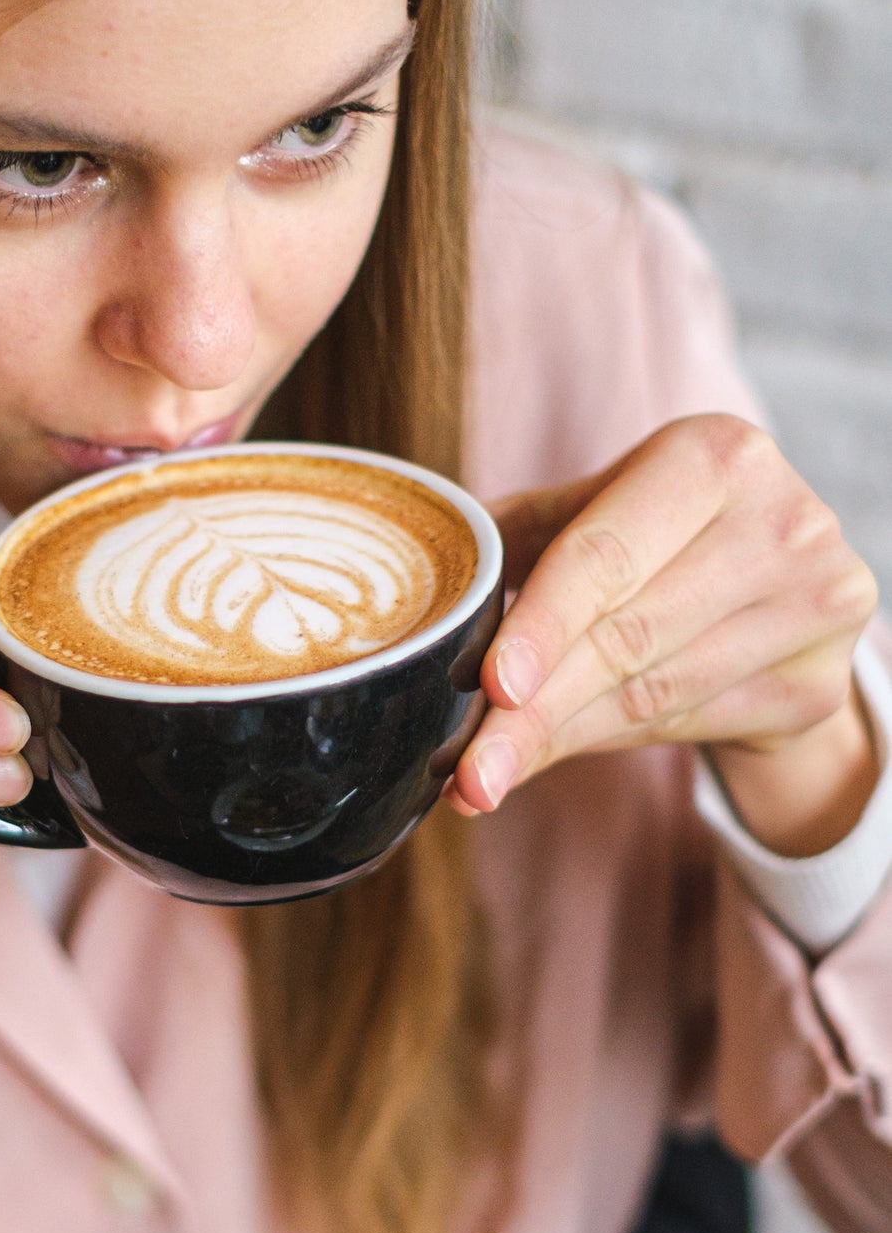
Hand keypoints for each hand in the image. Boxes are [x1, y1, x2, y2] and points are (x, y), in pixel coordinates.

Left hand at [449, 416, 879, 854]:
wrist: (776, 591)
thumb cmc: (656, 541)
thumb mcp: (589, 515)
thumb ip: (513, 543)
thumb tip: (415, 600)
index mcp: (715, 454)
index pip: (608, 555)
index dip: (543, 625)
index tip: (490, 687)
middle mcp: (784, 519)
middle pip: (628, 637)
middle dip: (535, 713)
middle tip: (469, 771)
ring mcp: (816, 602)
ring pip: (654, 694)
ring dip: (559, 741)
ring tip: (483, 777)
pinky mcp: (818, 682)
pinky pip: (688, 727)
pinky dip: (606, 747)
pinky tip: (548, 760)